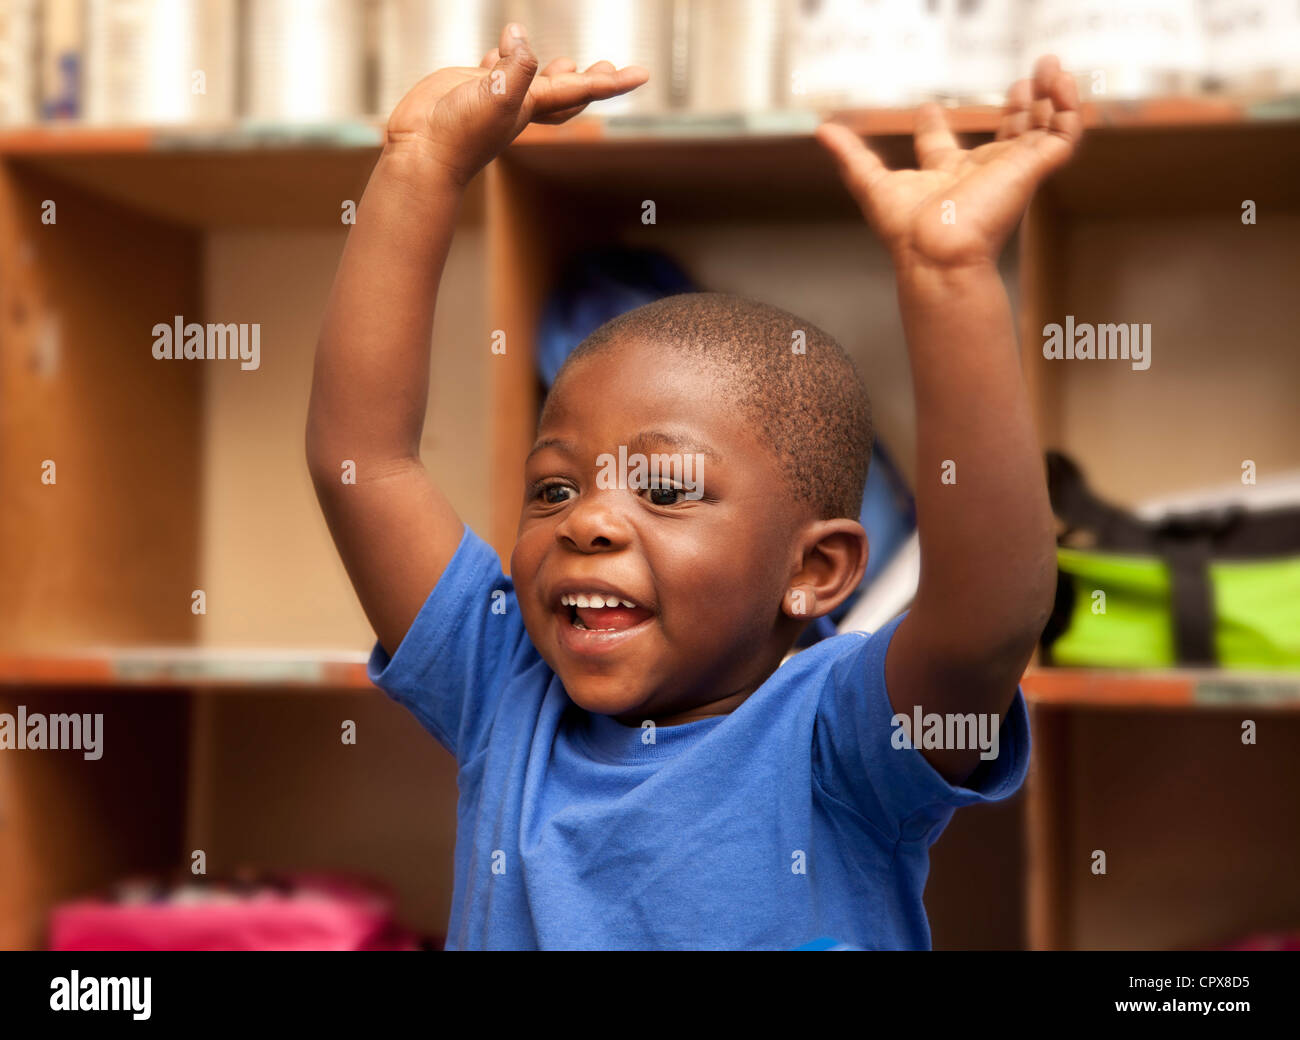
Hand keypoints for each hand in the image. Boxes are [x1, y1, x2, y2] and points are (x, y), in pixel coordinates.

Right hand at [385, 22, 648, 187]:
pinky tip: (503, 49)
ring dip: (550, 69)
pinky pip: (494, 68)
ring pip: (531, 78)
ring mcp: (495, 95)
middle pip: (564, 89)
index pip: (581, 89)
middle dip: (589, 80)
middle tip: (612, 68)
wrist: (422, 154)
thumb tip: (522, 38)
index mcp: (532, 106)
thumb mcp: (493, 98)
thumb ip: (514, 68)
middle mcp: (519, 103)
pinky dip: (503, 57)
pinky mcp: (471, 89)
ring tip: (567, 61)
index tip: (642, 74)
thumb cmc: (457, 134)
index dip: (611, 81)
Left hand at [816, 56, 1082, 269]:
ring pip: (1042, 129)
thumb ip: (850, 155)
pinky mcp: (1033, 170)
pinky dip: (1069, 107)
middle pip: (1006, 134)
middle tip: (1022, 80)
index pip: (943, 148)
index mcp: (945, 177)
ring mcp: (1011, 171)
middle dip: (1017, 106)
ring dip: (1050, 96)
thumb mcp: (871, 183)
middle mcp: (981, 173)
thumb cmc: (905, 230)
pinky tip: (1061, 81)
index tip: (927, 107)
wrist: (937, 251)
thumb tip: (821, 130)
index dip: (935, 126)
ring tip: (1050, 65)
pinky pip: (1064, 134)